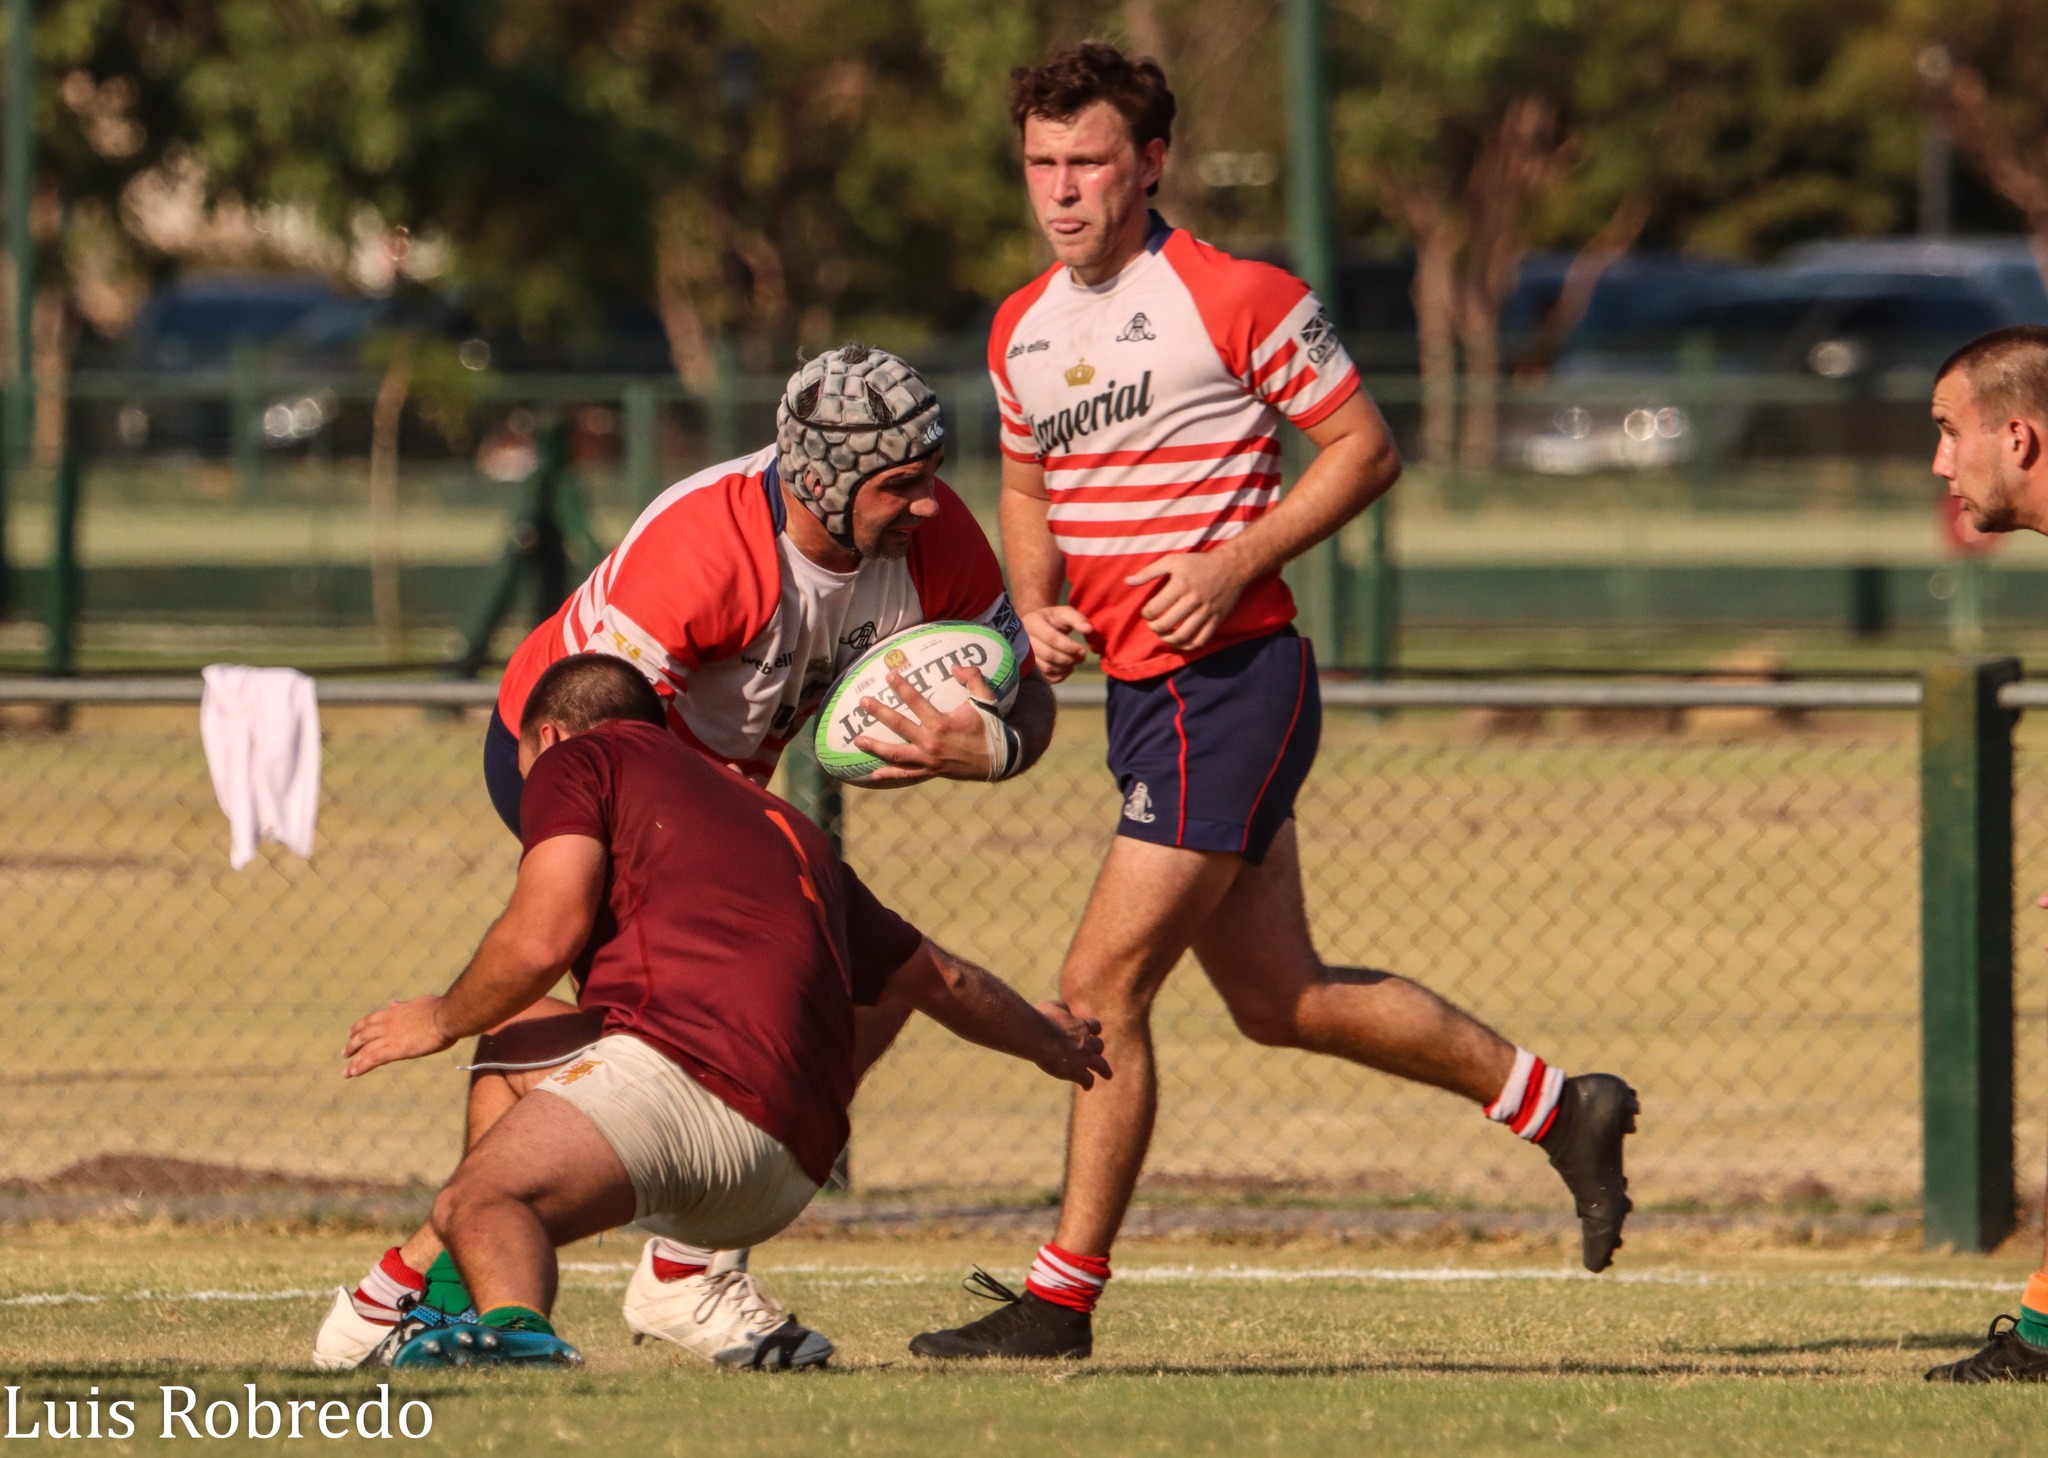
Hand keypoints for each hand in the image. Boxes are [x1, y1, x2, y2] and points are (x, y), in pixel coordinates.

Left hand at [344, 995, 455, 1077]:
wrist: (447, 1016)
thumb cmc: (439, 1009)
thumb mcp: (418, 1002)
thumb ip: (403, 1005)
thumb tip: (393, 1003)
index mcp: (393, 1012)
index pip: (370, 1020)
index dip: (358, 1027)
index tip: (351, 1033)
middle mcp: (387, 1024)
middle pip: (363, 1036)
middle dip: (352, 1045)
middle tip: (344, 1053)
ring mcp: (390, 1037)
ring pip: (365, 1050)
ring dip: (354, 1061)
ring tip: (346, 1071)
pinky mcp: (395, 1050)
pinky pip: (373, 1059)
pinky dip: (361, 1066)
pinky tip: (353, 1073)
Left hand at [854, 667, 999, 785]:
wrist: (1001, 759)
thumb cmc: (991, 727)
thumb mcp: (986, 699)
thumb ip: (972, 678)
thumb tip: (955, 665)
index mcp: (942, 723)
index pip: (916, 701)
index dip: (901, 687)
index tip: (889, 675)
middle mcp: (931, 742)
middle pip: (898, 725)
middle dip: (879, 712)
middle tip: (863, 702)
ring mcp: (928, 760)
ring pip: (895, 753)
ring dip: (875, 745)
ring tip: (857, 739)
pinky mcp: (931, 771)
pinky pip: (906, 774)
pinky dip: (889, 774)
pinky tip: (873, 773)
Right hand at [1022, 605, 1091, 682]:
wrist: (1037, 628)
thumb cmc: (1053, 620)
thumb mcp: (1064, 613)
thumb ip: (1077, 619)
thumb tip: (1089, 629)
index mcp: (1032, 622)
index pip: (1051, 638)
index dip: (1069, 646)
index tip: (1083, 650)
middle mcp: (1023, 640)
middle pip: (1049, 654)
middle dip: (1069, 658)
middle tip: (1081, 657)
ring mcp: (1024, 656)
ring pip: (1047, 668)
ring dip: (1065, 667)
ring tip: (1075, 660)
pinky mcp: (1030, 668)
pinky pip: (1047, 677)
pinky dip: (1061, 675)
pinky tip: (1067, 668)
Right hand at [1032, 999, 1110, 1088]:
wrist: (1040, 1037)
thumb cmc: (1043, 1020)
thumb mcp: (1053, 1007)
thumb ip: (1062, 1007)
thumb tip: (1066, 1008)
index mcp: (1081, 1025)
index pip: (1095, 1026)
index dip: (1094, 1030)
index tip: (1093, 1032)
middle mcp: (1087, 1041)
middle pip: (1099, 1045)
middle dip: (1097, 1049)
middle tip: (1097, 1054)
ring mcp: (1084, 1058)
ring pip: (1101, 1065)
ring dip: (1105, 1070)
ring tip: (1108, 1075)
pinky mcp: (1078, 1072)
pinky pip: (1088, 1080)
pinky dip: (1088, 1083)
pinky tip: (1086, 1087)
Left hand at [1126, 549, 1248, 651]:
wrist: (1231, 567)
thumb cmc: (1198, 563)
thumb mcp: (1172, 561)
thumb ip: (1148, 572)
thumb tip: (1127, 582)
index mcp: (1180, 585)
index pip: (1155, 609)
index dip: (1146, 614)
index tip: (1148, 612)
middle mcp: (1193, 600)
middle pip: (1166, 625)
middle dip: (1154, 628)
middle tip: (1153, 624)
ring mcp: (1206, 612)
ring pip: (1182, 636)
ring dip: (1168, 640)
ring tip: (1164, 634)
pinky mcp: (1216, 620)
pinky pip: (1200, 640)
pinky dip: (1188, 646)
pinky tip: (1180, 642)